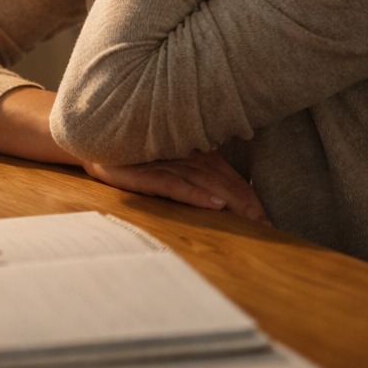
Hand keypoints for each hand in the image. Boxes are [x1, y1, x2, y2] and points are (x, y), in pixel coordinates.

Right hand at [83, 149, 269, 223]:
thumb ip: (199, 174)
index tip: (272, 222)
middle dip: (250, 207)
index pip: (234, 180)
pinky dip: (196, 196)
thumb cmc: (136, 154)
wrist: (94, 139)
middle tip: (271, 228)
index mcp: (199, 156)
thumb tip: (228, 199)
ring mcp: (168, 165)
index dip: (253, 199)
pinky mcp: (146, 174)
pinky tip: (214, 205)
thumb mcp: (172, 162)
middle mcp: (188, 158)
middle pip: (227, 184)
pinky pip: (176, 186)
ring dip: (233, 204)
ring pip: (208, 185)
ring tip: (255, 221)